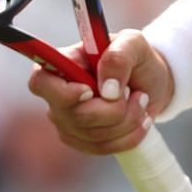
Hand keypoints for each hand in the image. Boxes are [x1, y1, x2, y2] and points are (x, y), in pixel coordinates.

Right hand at [26, 30, 173, 154]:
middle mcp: (58, 94)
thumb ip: (118, 57)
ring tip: (140, 100)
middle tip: (134, 92)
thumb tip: (107, 90)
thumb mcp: (134, 44)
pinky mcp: (81, 140)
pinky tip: (140, 120)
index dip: (63, 92)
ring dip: (128, 120)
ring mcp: (67, 120)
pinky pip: (103, 148)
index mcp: (63, 63)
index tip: (90, 91)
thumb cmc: (136, 58)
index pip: (40, 82)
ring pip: (93, 135)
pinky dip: (129, 136)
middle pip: (75, 115)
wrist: (152, 81)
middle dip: (114, 109)